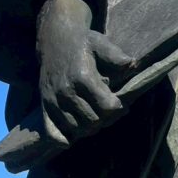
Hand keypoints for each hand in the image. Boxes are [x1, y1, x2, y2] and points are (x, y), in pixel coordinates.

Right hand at [36, 0, 132, 140]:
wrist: (55, 39)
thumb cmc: (83, 43)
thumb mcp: (101, 44)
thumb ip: (116, 56)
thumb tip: (132, 64)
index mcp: (83, 77)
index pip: (106, 107)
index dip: (117, 108)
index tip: (120, 103)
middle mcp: (66, 92)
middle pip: (93, 121)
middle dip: (106, 119)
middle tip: (110, 111)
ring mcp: (53, 101)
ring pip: (76, 129)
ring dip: (89, 127)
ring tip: (95, 116)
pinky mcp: (44, 105)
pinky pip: (52, 133)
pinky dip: (63, 139)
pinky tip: (72, 137)